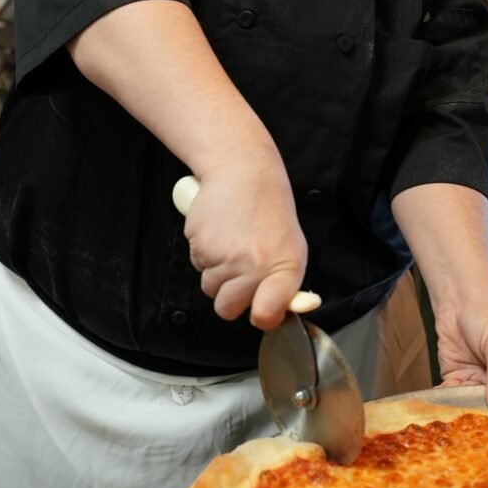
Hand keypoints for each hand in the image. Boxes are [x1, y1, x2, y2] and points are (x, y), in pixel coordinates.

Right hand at [181, 152, 307, 330]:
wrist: (242, 170)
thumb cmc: (267, 207)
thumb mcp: (290, 245)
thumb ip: (283, 283)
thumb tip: (276, 315)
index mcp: (286, 267)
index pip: (267, 314)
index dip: (260, 317)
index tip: (260, 310)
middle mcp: (257, 265)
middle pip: (227, 308)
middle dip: (228, 293)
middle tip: (240, 266)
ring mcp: (227, 257)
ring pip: (209, 287)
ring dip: (216, 270)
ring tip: (231, 241)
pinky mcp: (202, 245)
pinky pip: (197, 265)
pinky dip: (204, 252)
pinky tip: (219, 231)